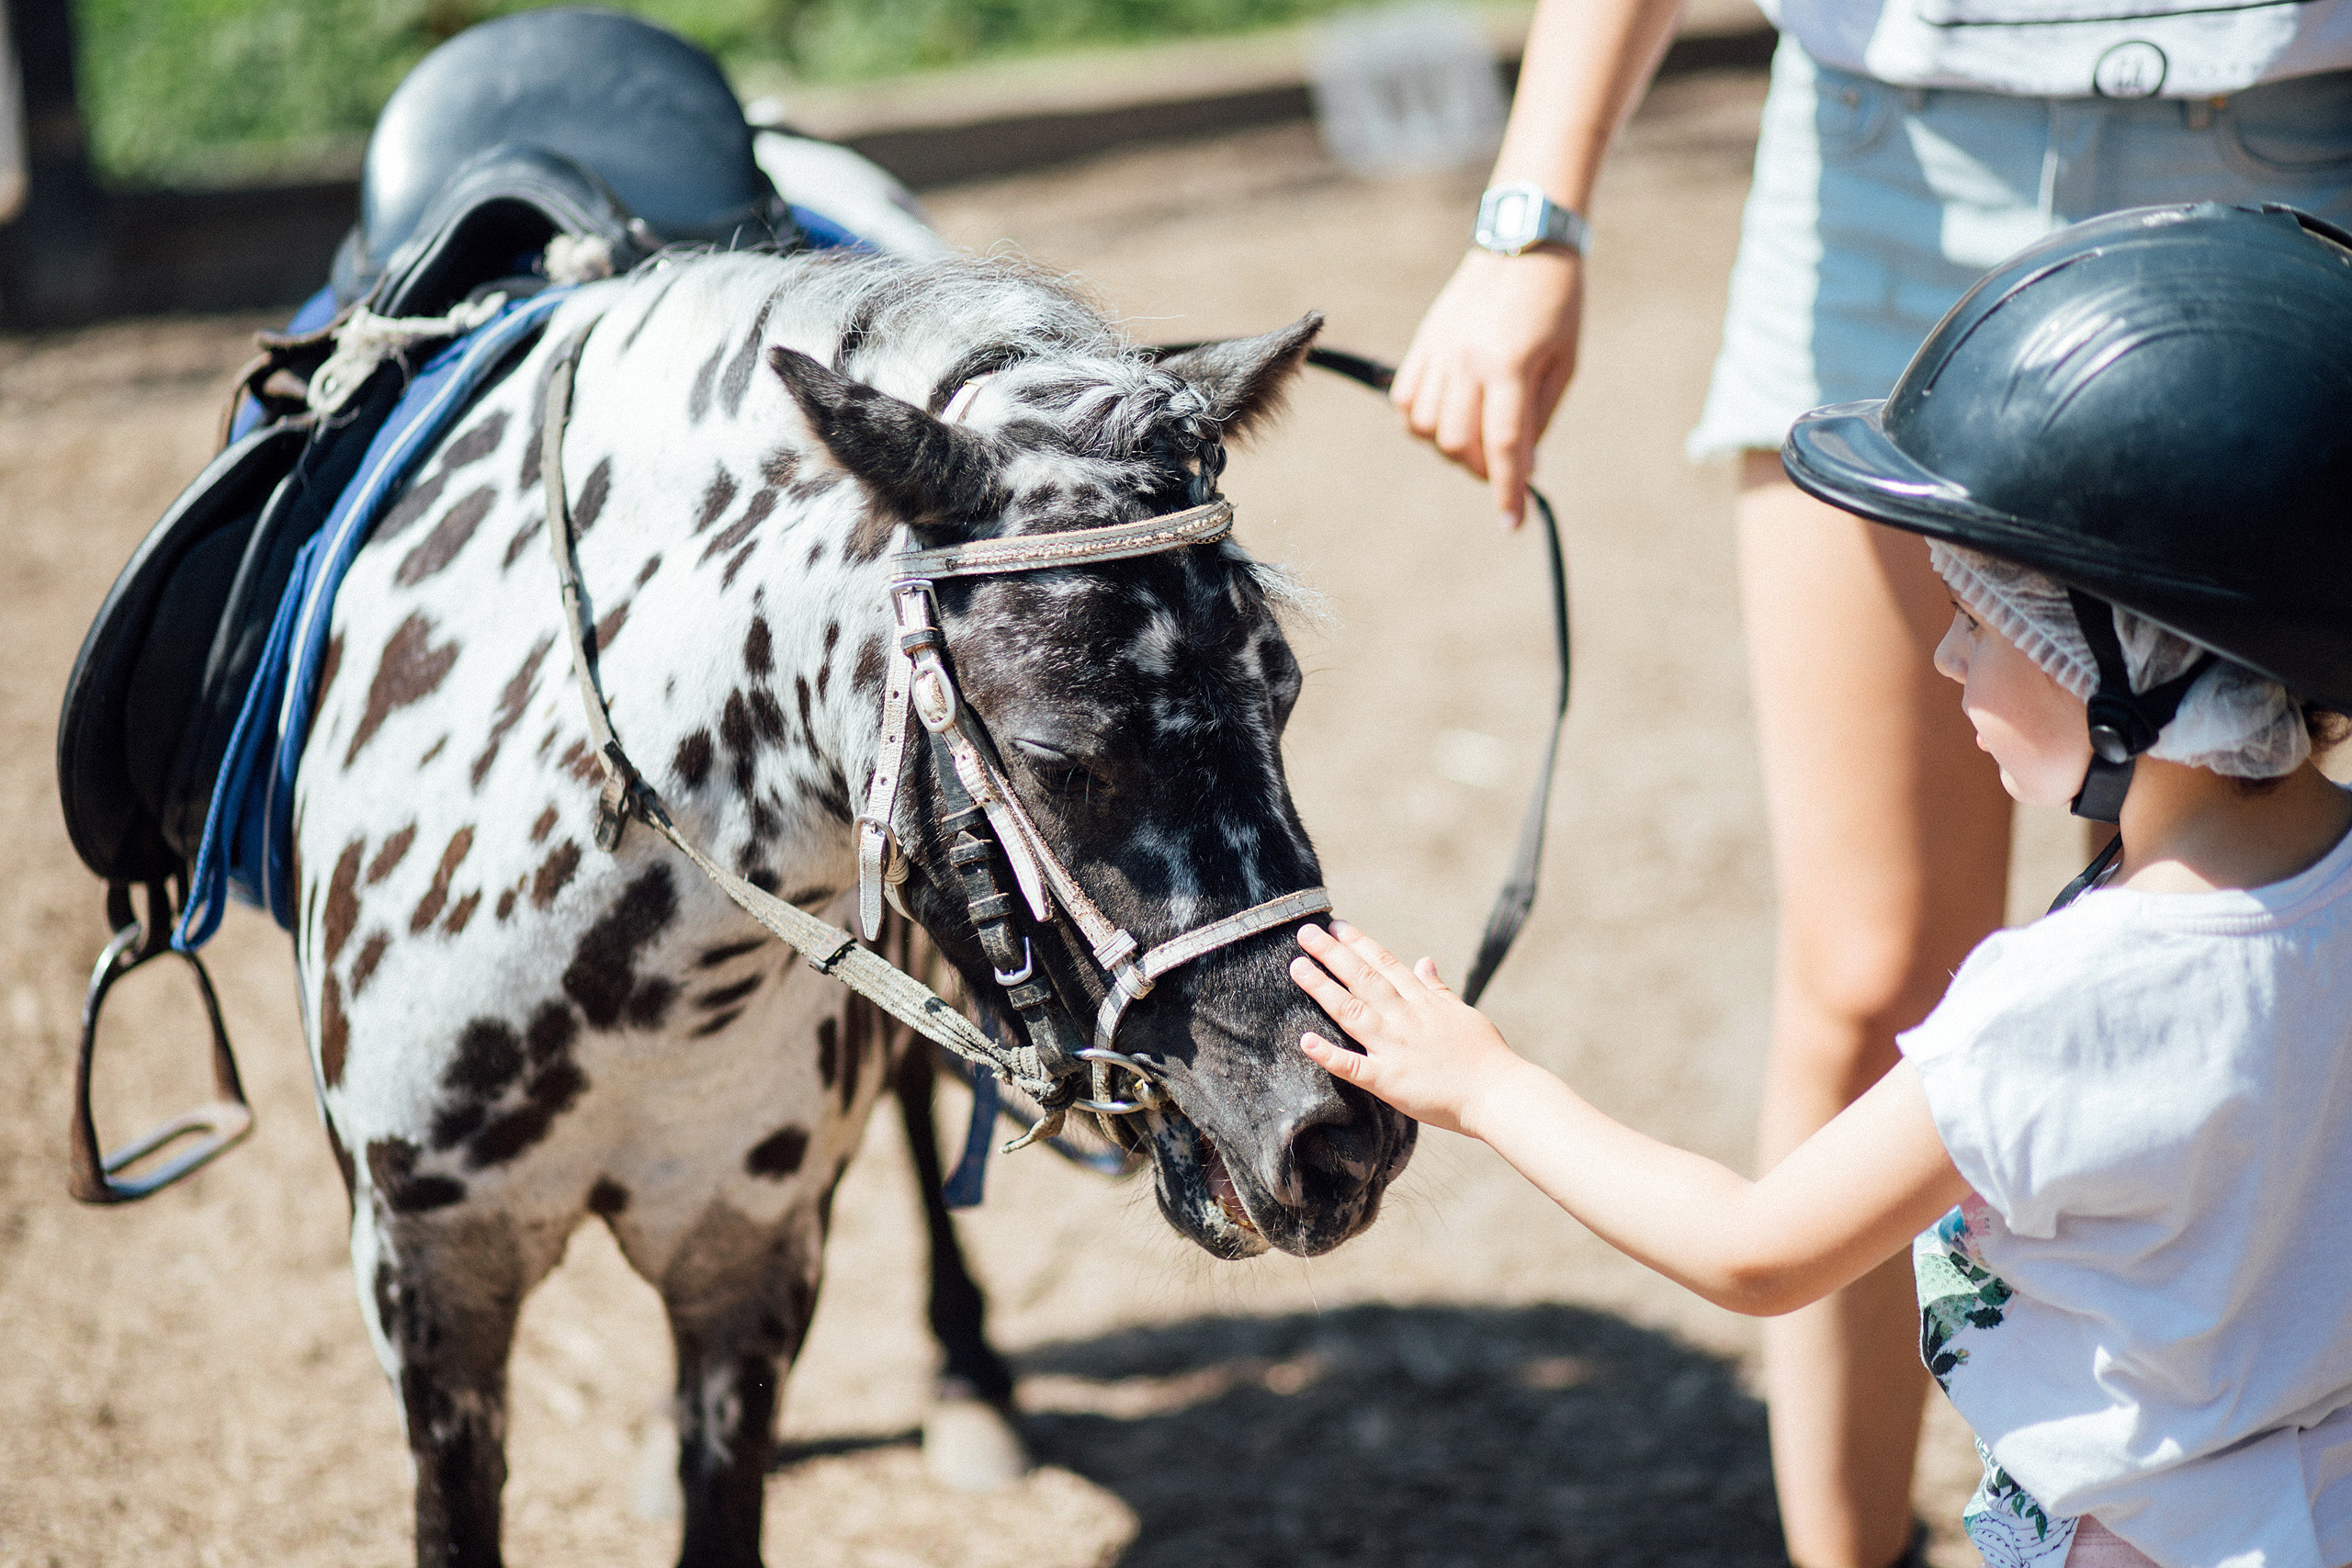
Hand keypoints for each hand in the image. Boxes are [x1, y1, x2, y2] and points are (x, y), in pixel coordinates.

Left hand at [1289, 921, 1527, 1136]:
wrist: (1498, 1094)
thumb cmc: (1486, 1055)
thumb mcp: (1463, 1012)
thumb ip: (1438, 988)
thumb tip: (1424, 960)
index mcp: (1423, 1002)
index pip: (1385, 964)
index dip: (1358, 943)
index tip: (1335, 926)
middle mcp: (1404, 1018)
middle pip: (1362, 979)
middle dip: (1331, 954)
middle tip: (1305, 933)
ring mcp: (1394, 1048)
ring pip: (1351, 1011)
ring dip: (1322, 988)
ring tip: (1297, 967)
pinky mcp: (1388, 1081)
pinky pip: (1352, 1066)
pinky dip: (1328, 1054)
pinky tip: (1305, 1040)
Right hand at [1391, 247, 1582, 526]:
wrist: (1524, 242)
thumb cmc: (1557, 304)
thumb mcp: (1564, 363)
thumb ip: (1539, 418)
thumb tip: (1524, 467)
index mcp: (1512, 365)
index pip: (1502, 446)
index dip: (1506, 490)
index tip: (1510, 523)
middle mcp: (1468, 360)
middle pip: (1455, 443)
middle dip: (1478, 468)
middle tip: (1499, 465)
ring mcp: (1439, 350)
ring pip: (1423, 428)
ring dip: (1448, 446)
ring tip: (1473, 437)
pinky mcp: (1423, 342)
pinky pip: (1405, 400)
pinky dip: (1420, 421)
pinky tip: (1445, 416)